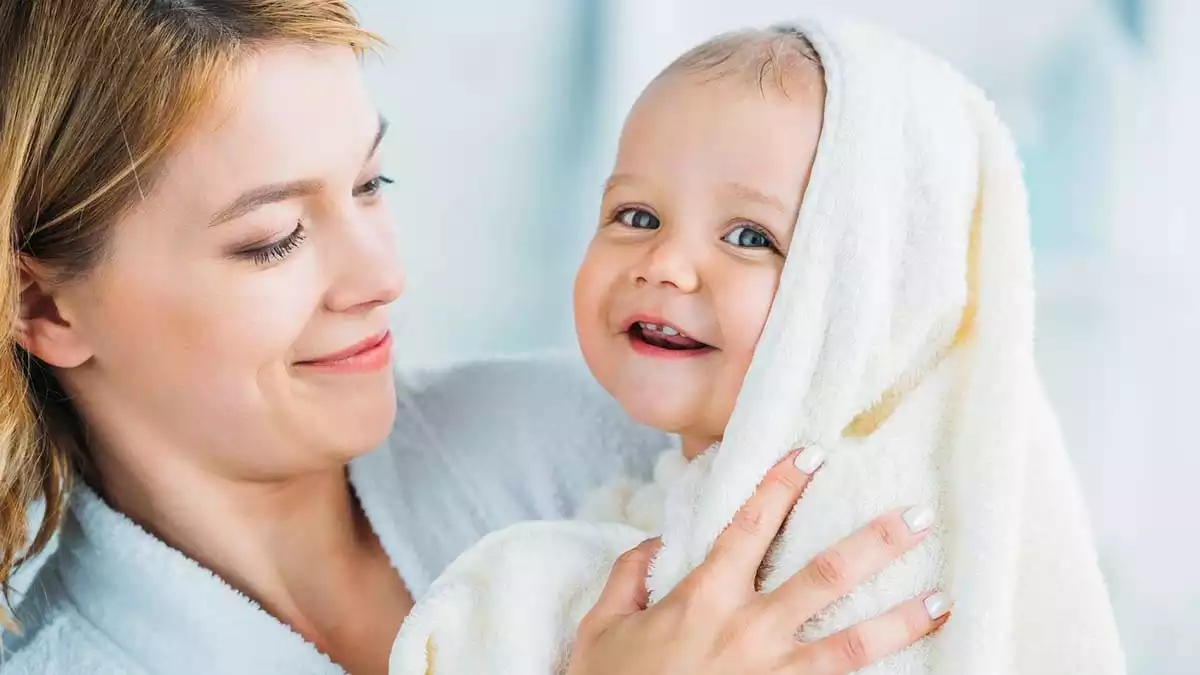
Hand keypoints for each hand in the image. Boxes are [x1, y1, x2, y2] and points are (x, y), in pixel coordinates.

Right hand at [566, 448, 949, 674]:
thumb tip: (656, 541)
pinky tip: (913, 670)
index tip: (811, 454)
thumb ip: (630, 576)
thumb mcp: (602, 627)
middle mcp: (746, 631)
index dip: (781, 485)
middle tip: (916, 517)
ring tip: (941, 600)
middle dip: (873, 543)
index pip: (750, 525)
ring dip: (899, 620)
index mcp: (703, 598)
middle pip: (822, 576)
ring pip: (848, 644)